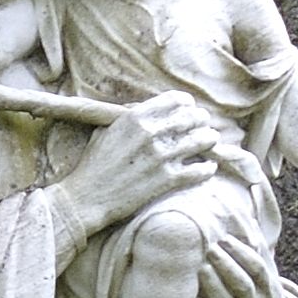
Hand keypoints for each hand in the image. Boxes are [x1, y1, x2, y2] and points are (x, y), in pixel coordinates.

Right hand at [61, 93, 234, 237]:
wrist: (87, 197)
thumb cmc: (93, 165)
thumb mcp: (105, 130)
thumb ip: (127, 118)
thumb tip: (143, 111)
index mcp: (136, 117)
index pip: (175, 100)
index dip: (187, 103)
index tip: (189, 108)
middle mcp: (152, 133)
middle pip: (193, 117)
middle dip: (201, 120)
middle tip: (203, 125)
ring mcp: (162, 157)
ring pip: (202, 140)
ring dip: (209, 139)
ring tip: (210, 141)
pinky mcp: (167, 180)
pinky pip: (200, 170)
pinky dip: (208, 168)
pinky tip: (208, 167)